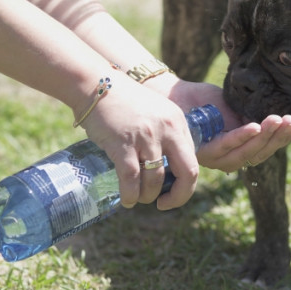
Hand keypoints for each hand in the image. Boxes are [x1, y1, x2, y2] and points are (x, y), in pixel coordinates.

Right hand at [78, 76, 198, 210]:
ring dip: (147, 195)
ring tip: (138, 198)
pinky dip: (130, 194)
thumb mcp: (156, 113)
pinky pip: (132, 179)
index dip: (186, 184)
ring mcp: (147, 136)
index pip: (193, 161)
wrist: (97, 85)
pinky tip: (127, 200)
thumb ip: (166, 135)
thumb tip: (168, 169)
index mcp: (178, 123)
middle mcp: (168, 129)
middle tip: (163, 204)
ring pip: (156, 180)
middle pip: (188, 172)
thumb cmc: (124, 102)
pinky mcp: (124, 143)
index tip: (172, 192)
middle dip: (178, 196)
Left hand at [148, 76, 290, 171]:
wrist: (173, 94)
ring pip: (245, 153)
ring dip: (264, 137)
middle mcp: (225, 158)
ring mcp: (213, 157)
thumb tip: (277, 120)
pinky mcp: (201, 150)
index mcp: (235, 149)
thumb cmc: (202, 101)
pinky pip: (226, 145)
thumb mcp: (233, 108)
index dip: (282, 139)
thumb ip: (251, 118)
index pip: (264, 149)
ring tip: (278, 120)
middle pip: (258, 154)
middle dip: (278, 138)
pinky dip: (242, 136)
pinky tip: (256, 125)